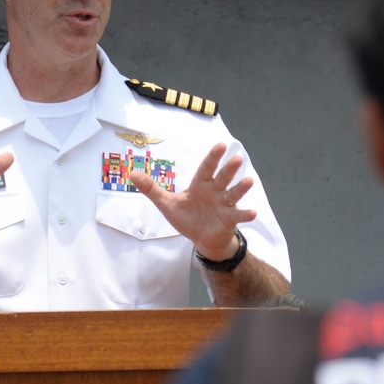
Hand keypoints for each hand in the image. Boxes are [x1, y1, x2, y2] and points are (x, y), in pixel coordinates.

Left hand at [129, 143, 254, 261]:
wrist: (202, 239)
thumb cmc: (187, 218)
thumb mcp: (167, 204)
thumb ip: (151, 189)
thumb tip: (132, 174)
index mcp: (201, 184)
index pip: (206, 168)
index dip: (213, 157)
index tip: (220, 145)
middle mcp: (215, 191)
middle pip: (222, 178)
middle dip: (229, 169)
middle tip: (236, 157)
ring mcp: (224, 204)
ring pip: (233, 193)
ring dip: (241, 188)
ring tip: (248, 181)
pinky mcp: (230, 219)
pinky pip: (238, 215)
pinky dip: (246, 213)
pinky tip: (252, 212)